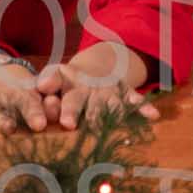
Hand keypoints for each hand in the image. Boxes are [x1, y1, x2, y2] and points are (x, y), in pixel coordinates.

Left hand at [35, 43, 158, 130]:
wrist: (97, 69)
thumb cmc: (68, 86)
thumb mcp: (55, 85)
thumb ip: (46, 91)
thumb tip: (40, 92)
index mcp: (63, 81)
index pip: (53, 82)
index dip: (51, 94)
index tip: (53, 117)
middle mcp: (83, 84)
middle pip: (76, 97)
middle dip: (72, 109)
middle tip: (67, 123)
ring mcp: (104, 89)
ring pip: (105, 102)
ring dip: (106, 113)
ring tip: (112, 123)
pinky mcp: (122, 92)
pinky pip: (133, 100)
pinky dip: (142, 108)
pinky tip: (152, 116)